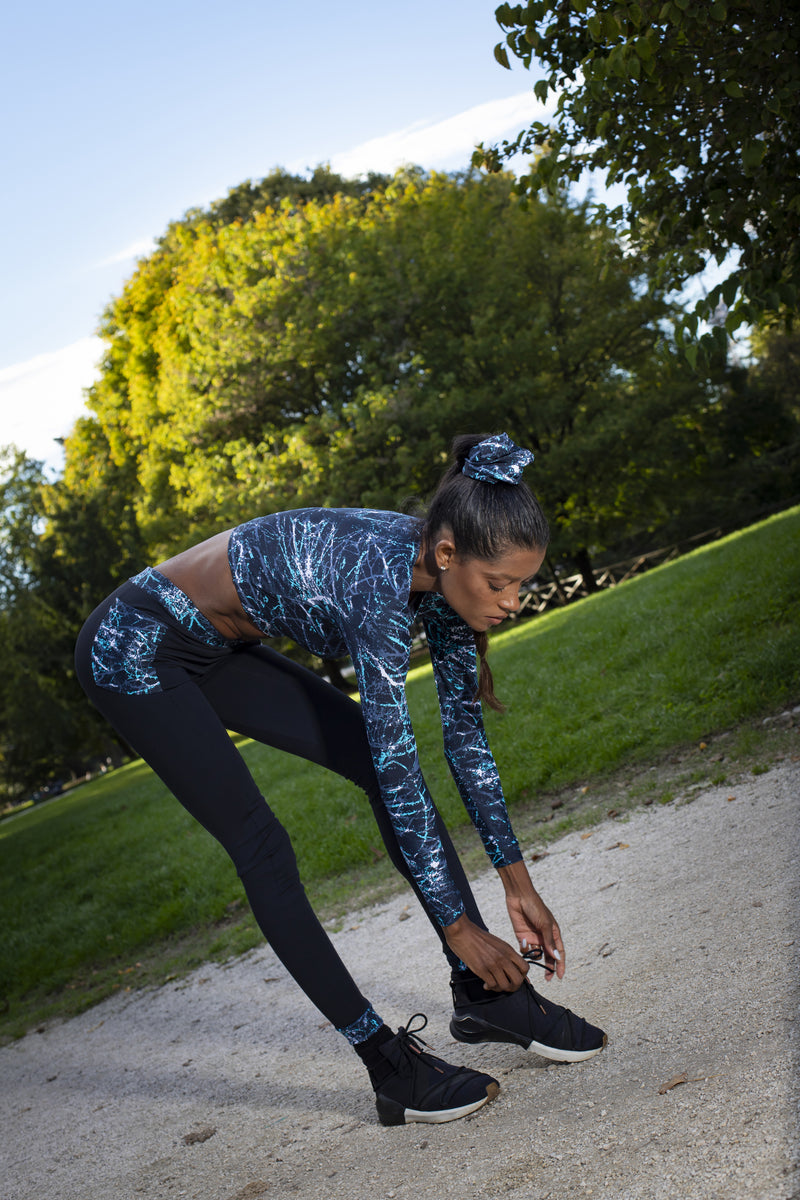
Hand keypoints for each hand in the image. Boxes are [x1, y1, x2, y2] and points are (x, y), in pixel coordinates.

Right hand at [442, 914, 529, 991]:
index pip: (525, 968)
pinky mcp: (481, 969)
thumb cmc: (477, 936)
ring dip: (500, 989)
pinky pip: (492, 985)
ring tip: (494, 985)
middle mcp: (503, 957)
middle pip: (518, 980)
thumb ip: (506, 955)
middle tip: (506, 986)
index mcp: (508, 950)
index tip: (515, 978)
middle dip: (513, 987)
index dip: (522, 977)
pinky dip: (489, 987)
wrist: (462, 931)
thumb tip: (511, 968)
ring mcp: (493, 964)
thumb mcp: (497, 943)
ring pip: (505, 985)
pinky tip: (486, 984)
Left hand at [498, 860, 565, 980]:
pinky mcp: (522, 936)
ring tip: (533, 951)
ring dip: (535, 956)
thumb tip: (557, 958)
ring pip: (536, 954)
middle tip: (547, 978)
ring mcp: (533, 937)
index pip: (559, 952)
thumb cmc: (535, 907)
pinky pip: (524, 949)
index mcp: (553, 933)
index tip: (560, 976)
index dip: (560, 965)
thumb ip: (549, 942)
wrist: (519, 897)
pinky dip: (524, 949)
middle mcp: (544, 937)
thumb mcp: (544, 924)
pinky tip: (523, 941)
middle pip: (548, 957)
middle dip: (548, 967)